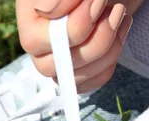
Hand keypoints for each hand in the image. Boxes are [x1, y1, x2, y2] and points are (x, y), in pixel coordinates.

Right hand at [16, 0, 137, 91]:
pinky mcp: (78, 68)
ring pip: (74, 77)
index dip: (75, 25)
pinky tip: (120, 32)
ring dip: (108, 48)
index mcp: (28, 13)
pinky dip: (110, 61)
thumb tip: (46, 12)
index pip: (36, 40)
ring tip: (120, 16)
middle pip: (53, 66)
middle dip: (96, 40)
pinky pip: (91, 82)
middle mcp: (36, 40)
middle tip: (116, 9)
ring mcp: (56, 58)